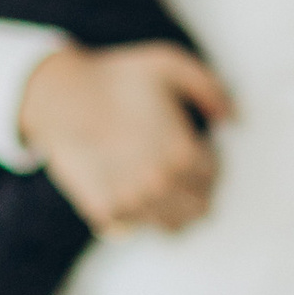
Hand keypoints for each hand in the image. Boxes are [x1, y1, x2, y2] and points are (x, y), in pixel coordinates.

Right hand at [19, 41, 232, 232]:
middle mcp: (161, 185)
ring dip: (172, 208)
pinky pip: (135, 230)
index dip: (205, 158)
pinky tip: (131, 191)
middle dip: (195, 189)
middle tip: (177, 168)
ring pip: (173, 226)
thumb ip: (212, 89)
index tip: (191, 145)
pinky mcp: (105, 212)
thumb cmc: (117, 77)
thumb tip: (234, 119)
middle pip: (201, 208)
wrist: (59, 97)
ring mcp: (132, 203)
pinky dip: (139, 217)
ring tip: (160, 185)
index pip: (213, 175)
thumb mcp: (170, 64)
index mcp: (183, 153)